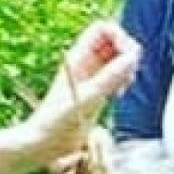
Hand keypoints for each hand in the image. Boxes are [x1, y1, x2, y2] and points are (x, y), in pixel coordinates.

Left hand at [29, 20, 140, 168]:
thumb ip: (109, 78)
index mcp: (78, 58)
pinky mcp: (97, 91)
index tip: (129, 55)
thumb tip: (132, 59)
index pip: (103, 29)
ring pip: (117, 58)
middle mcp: (85, 63)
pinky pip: (116, 75)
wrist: (42, 144)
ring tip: (123, 85)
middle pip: (113, 41)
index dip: (119, 36)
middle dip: (127, 52)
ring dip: (127, 67)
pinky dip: (124, 80)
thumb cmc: (54, 123)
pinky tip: (119, 94)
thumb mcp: (85, 99)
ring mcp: (91, 77)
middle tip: (129, 73)